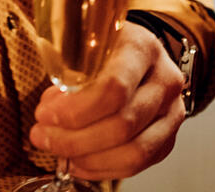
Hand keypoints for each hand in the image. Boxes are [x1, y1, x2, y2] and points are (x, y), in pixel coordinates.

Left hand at [29, 22, 185, 181]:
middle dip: (74, 138)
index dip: (76, 110)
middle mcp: (165, 80)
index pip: (115, 88)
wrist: (132, 55)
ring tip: (58, 150)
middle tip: (42, 135)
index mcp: (142, 49)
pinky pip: (137, 165)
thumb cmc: (103, 50)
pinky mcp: (167, 138)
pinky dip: (101, 169)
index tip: (46, 115)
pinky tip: (77, 162)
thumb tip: (50, 111)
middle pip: (123, 124)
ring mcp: (172, 112)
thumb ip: (66, 73)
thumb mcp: (83, 45)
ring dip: (87, 158)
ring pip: (133, 151)